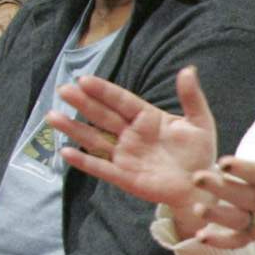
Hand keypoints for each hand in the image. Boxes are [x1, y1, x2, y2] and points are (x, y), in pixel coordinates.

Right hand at [49, 67, 220, 225]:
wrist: (201, 185)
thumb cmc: (199, 152)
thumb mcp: (199, 122)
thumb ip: (191, 97)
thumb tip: (188, 69)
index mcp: (147, 118)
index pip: (121, 101)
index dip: (104, 91)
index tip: (84, 79)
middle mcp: (131, 134)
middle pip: (103, 116)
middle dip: (83, 103)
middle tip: (63, 90)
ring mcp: (126, 155)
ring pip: (95, 139)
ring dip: (74, 129)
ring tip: (52, 117)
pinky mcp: (124, 176)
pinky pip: (101, 168)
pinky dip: (85, 161)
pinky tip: (66, 153)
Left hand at [192, 121, 254, 254]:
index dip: (245, 169)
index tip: (223, 161)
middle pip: (248, 198)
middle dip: (223, 189)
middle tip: (198, 178)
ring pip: (241, 221)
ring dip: (219, 216)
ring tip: (198, 209)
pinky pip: (238, 241)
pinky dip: (220, 241)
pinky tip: (201, 237)